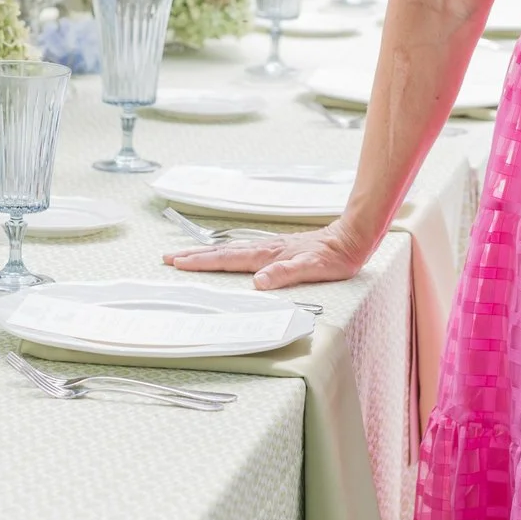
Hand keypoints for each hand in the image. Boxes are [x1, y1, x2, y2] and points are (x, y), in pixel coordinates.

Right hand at [161, 222, 373, 289]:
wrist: (352, 237)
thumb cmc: (335, 256)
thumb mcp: (314, 269)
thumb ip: (287, 273)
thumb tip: (259, 281)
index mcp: (269, 255)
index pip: (228, 260)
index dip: (202, 262)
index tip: (178, 262)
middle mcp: (265, 250)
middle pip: (222, 252)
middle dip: (194, 256)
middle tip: (168, 257)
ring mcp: (270, 248)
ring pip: (230, 251)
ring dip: (207, 254)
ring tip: (187, 255)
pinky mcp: (278, 250)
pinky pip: (243, 252)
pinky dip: (226, 254)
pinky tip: (225, 256)